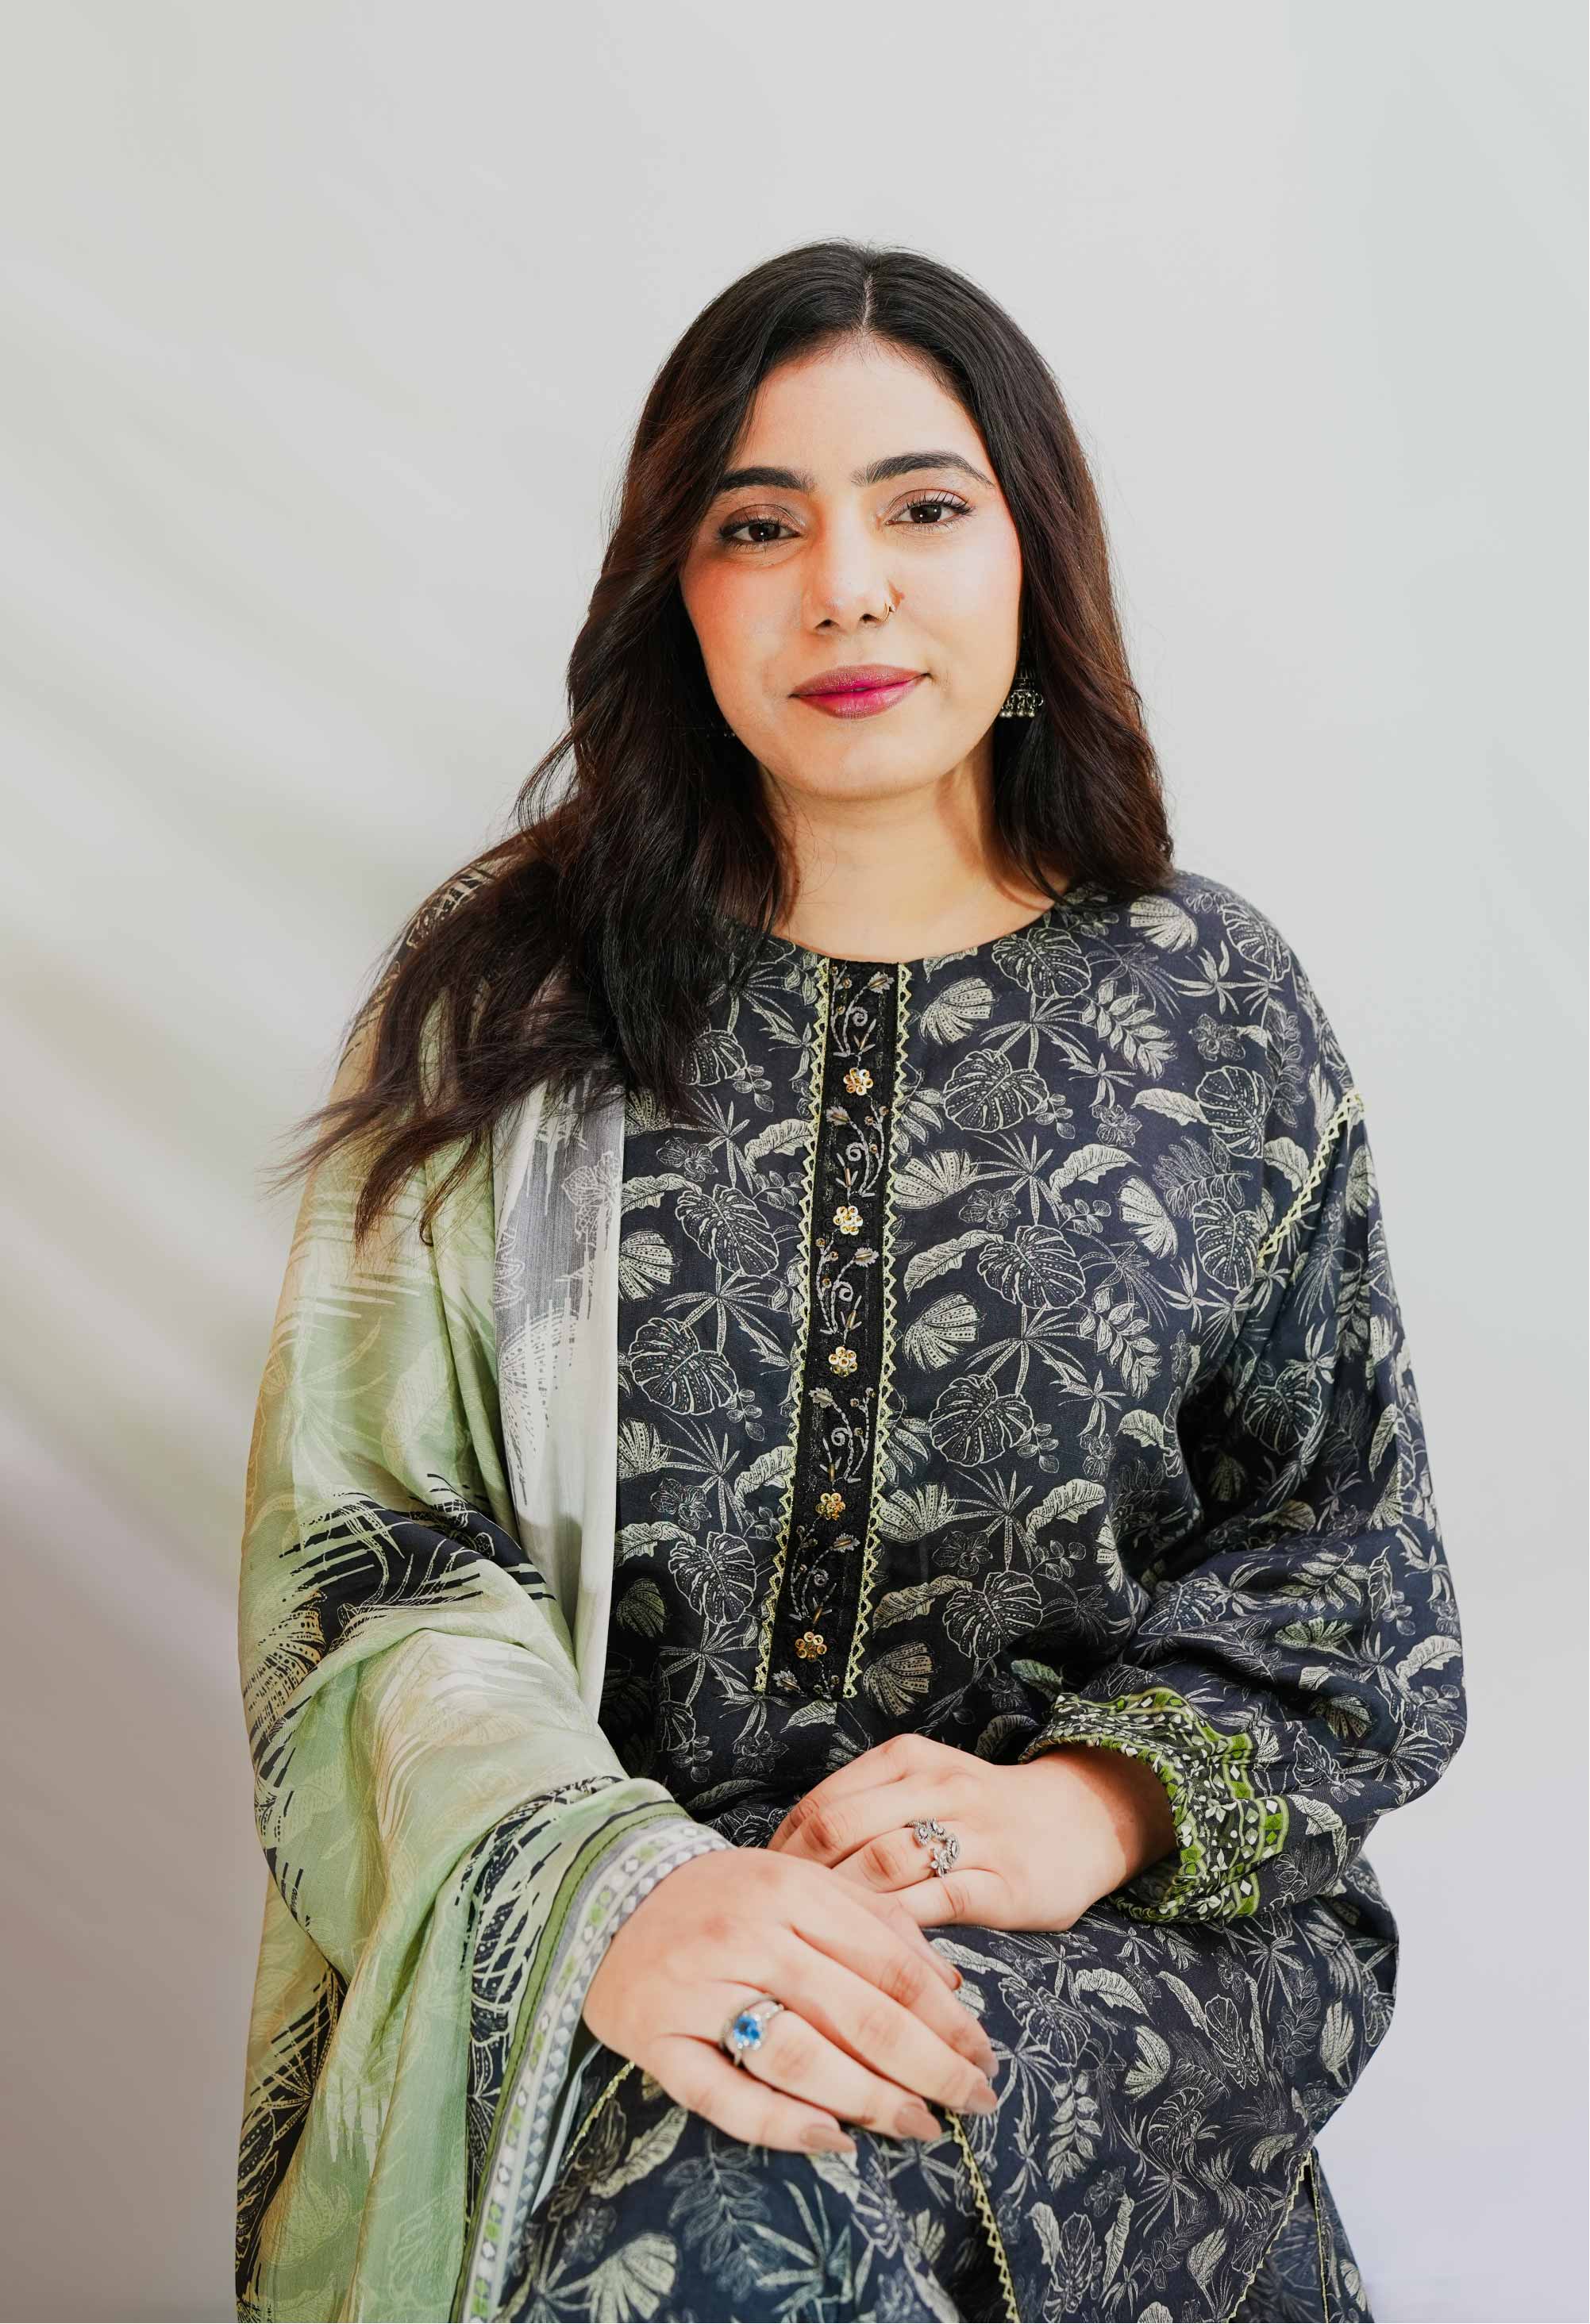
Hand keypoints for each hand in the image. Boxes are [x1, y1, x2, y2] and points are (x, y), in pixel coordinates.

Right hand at [580, 1843, 1002, 2157]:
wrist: (602, 1895)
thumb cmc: (719, 1897)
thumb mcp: (797, 1883)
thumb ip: (874, 1921)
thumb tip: (951, 1985)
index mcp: (790, 1889)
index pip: (889, 1962)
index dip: (945, 2018)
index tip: (984, 2057)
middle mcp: (748, 1936)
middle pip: (858, 2015)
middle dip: (929, 2067)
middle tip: (973, 2103)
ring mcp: (700, 1991)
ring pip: (800, 2056)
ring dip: (869, 2099)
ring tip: (918, 2126)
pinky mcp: (658, 2042)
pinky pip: (724, 2094)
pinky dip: (781, 2123)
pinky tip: (833, 2140)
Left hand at [765, 1731, 1178, 1932]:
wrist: (1079, 1820)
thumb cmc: (980, 1815)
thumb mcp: (921, 1789)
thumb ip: (863, 1812)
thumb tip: (779, 1864)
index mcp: (907, 1760)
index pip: (822, 1802)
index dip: (781, 1851)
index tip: (758, 1892)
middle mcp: (937, 1785)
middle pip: (842, 1829)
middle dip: (799, 1883)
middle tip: (775, 1928)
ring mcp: (973, 1832)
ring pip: (884, 1865)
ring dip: (841, 1910)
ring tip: (814, 1949)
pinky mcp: (1003, 1881)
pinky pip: (935, 1904)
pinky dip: (897, 1932)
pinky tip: (875, 1960)